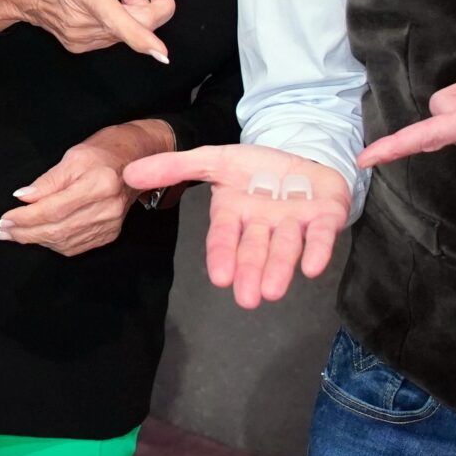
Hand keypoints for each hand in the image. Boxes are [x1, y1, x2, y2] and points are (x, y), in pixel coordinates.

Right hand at [0, 0, 178, 62]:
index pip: (123, 24)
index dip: (146, 41)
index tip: (162, 52)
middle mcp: (84, 22)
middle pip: (137, 26)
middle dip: (153, 5)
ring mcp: (81, 38)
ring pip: (127, 32)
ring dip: (135, 12)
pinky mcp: (78, 45)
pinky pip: (113, 36)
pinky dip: (120, 21)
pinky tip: (106, 3)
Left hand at [0, 122, 168, 255]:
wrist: (138, 160)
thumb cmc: (104, 152)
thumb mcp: (73, 156)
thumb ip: (47, 181)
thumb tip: (22, 198)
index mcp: (98, 185)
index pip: (53, 209)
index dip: (25, 218)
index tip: (4, 219)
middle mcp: (107, 209)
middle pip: (57, 230)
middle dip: (25, 233)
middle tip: (2, 231)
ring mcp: (110, 225)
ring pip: (65, 242)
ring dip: (36, 240)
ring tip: (14, 234)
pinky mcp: (110, 233)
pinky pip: (75, 246)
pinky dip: (53, 243)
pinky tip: (38, 237)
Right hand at [122, 143, 351, 309]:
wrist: (305, 156)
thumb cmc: (257, 166)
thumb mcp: (213, 159)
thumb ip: (174, 167)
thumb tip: (128, 173)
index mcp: (235, 214)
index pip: (224, 238)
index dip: (222, 257)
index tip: (220, 280)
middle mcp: (264, 225)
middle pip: (255, 250)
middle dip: (251, 272)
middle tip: (248, 298)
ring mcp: (296, 222)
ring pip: (286, 247)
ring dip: (280, 268)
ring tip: (274, 291)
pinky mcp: (326, 216)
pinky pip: (321, 234)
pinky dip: (317, 250)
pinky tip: (312, 268)